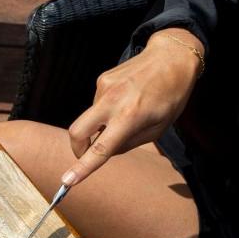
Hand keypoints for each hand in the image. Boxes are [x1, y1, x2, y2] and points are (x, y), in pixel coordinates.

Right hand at [61, 28, 201, 186]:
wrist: (172, 56)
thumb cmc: (171, 96)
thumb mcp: (159, 128)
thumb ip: (130, 143)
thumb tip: (105, 150)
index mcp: (131, 116)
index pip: (101, 148)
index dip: (82, 167)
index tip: (67, 181)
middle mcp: (112, 100)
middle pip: (77, 131)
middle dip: (77, 149)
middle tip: (87, 155)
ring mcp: (104, 87)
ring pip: (90, 118)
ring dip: (101, 125)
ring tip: (127, 114)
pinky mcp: (102, 79)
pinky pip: (97, 104)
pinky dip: (106, 111)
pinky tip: (125, 100)